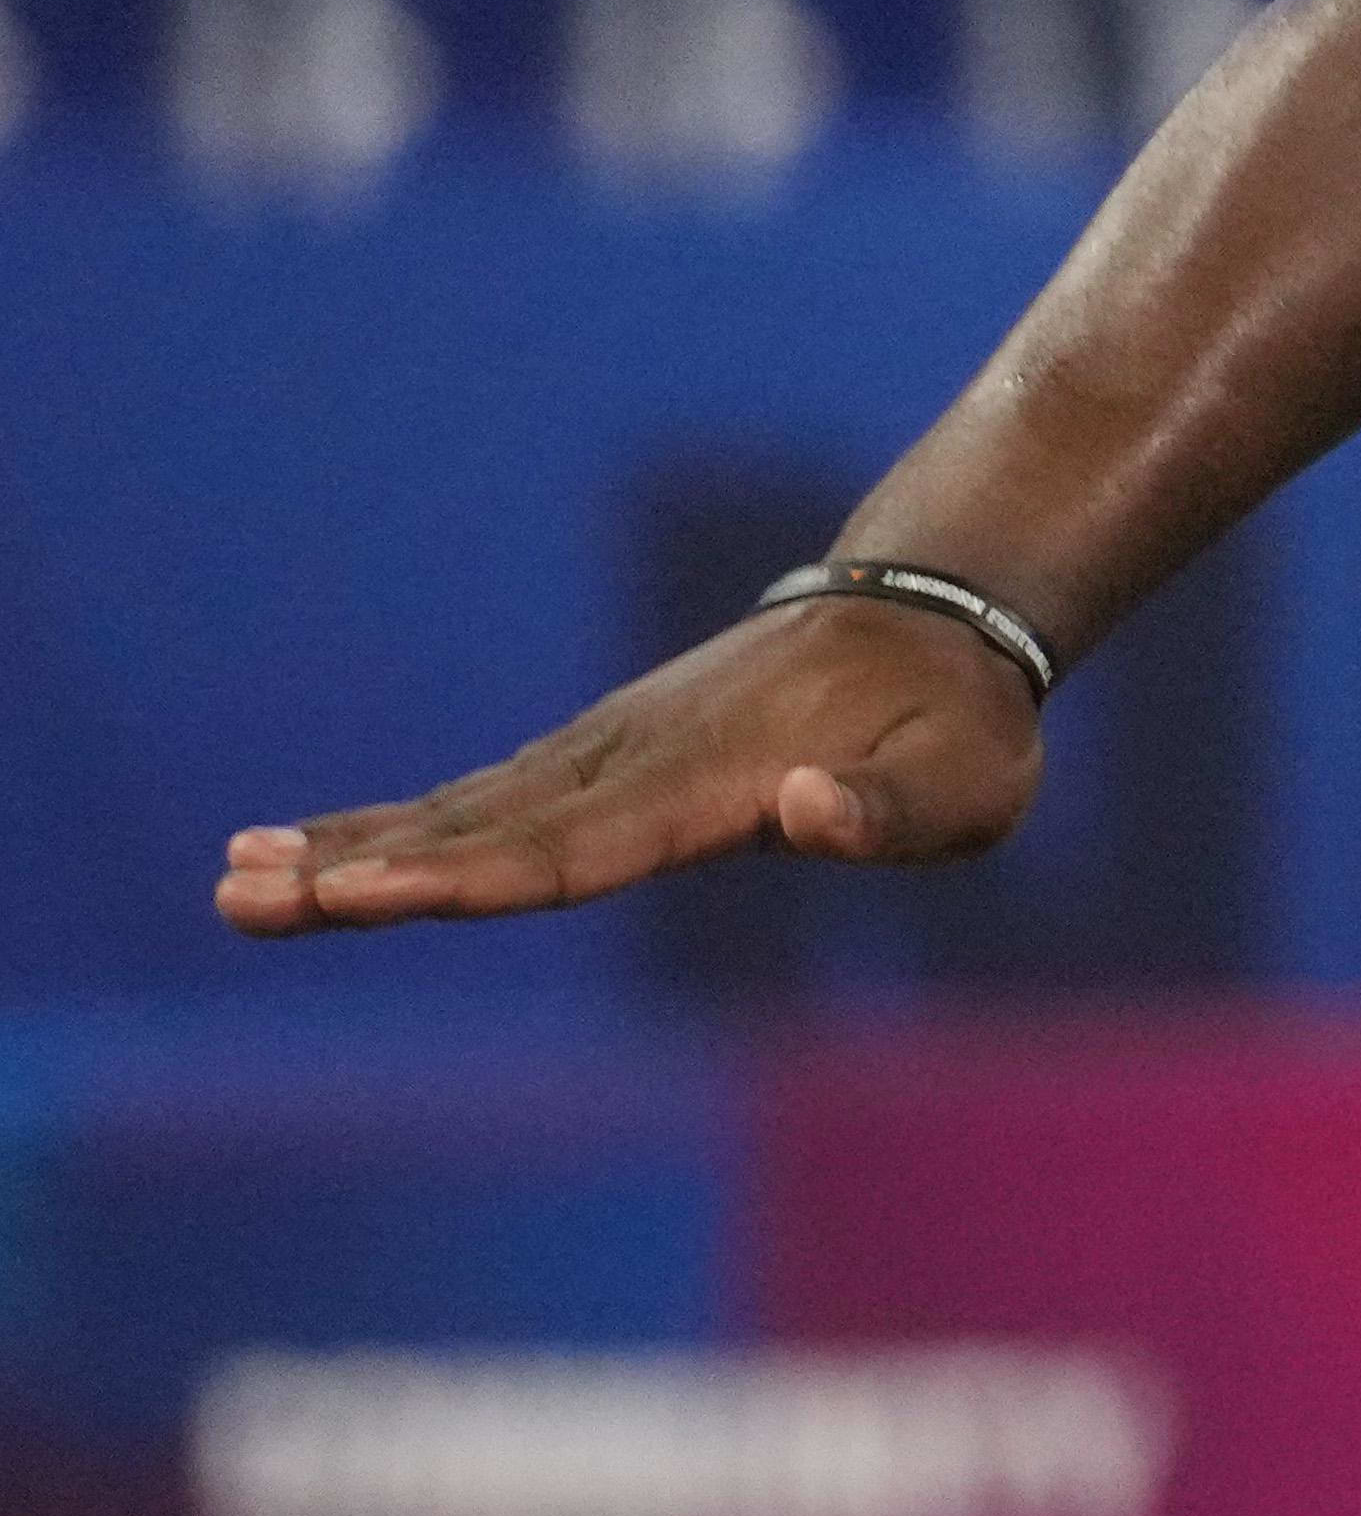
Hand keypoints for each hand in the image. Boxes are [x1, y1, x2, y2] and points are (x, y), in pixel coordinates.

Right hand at [214, 591, 1045, 934]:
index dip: (475, 876)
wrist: (935, 617)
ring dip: (348, 848)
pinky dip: (387, 827)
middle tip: (245, 897)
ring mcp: (608, 752)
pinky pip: (478, 799)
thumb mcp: (973, 780)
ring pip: (461, 809)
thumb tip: (803, 815)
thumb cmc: (962, 723)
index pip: (578, 847)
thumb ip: (894, 812)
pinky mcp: (598, 757)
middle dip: (364, 871)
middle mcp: (639, 761)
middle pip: (485, 829)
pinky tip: (303, 857)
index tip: (370, 892)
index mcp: (718, 780)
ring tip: (232, 884)